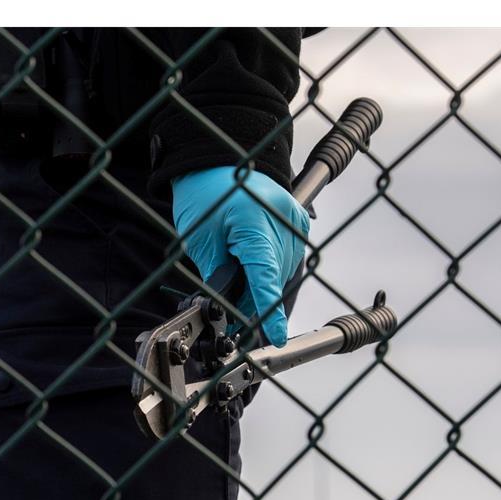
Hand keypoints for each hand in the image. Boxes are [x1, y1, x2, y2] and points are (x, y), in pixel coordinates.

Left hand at [172, 166, 309, 346]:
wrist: (216, 163)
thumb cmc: (204, 197)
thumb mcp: (200, 241)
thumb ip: (218, 275)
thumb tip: (228, 308)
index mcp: (254, 222)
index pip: (265, 276)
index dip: (269, 310)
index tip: (276, 335)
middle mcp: (282, 219)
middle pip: (274, 277)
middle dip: (254, 302)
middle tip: (232, 316)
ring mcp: (295, 218)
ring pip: (284, 271)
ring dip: (265, 286)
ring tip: (240, 292)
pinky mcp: (299, 219)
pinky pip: (290, 257)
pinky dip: (273, 270)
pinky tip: (255, 272)